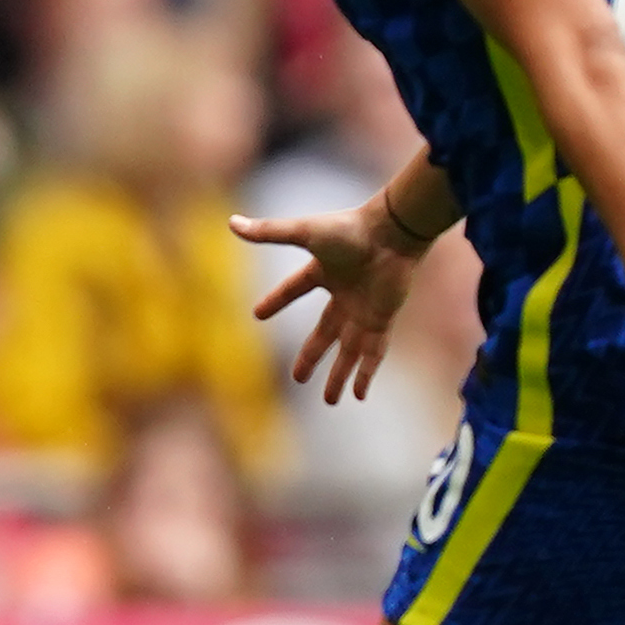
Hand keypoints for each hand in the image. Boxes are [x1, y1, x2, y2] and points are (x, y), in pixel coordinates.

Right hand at [233, 201, 426, 405]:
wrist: (392, 233)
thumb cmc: (349, 230)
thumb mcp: (303, 233)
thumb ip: (268, 232)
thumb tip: (231, 223)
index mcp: (323, 271)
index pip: (294, 289)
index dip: (276, 300)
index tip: (258, 314)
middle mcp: (344, 295)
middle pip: (324, 334)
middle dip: (311, 356)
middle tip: (297, 379)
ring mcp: (363, 310)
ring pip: (349, 351)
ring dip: (339, 376)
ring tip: (330, 401)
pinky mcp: (381, 320)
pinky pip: (372, 353)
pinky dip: (366, 373)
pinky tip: (359, 395)